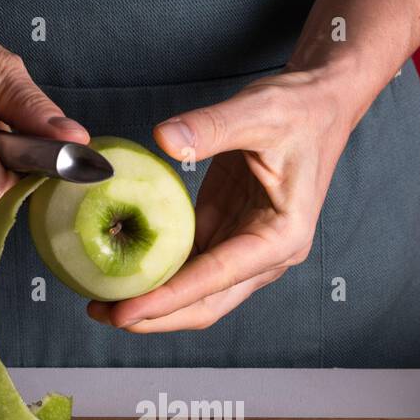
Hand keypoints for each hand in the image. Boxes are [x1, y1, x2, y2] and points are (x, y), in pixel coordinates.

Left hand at [88, 71, 352, 332]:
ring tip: (101, 303)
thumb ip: (210, 127)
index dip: (168, 298)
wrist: (318, 103)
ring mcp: (246, 250)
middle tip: (103, 314)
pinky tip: (123, 272)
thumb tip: (163, 139)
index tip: (126, 311)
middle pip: (206, 304)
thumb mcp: (258, 110)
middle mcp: (266, 256)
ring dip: (153, 302)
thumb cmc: (299, 109)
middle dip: (155, 316)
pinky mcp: (228, 236)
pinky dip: (157, 275)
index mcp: (282, 236)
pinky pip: (190, 268)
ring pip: (196, 294)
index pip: (216, 279)